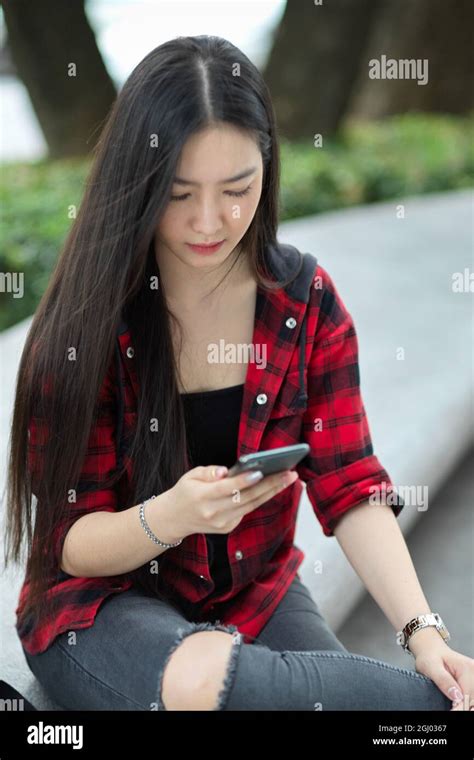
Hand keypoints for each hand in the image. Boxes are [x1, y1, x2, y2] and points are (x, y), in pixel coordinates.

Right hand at [164, 464, 297, 540]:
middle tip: (289, 473)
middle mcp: (214, 513)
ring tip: (288, 478)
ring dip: (272, 491)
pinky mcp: (228, 528)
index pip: (227, 489)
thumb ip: (209, 472)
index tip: (260, 472)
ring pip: (252, 505)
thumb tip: (225, 472)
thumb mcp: (190, 476)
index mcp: (202, 497)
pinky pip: (247, 510)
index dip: (244, 481)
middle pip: (247, 498)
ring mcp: (222, 523)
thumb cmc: (184, 492)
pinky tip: (274, 487)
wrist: (173, 519)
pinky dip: (261, 499)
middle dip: (271, 485)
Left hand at [410, 631, 473, 710]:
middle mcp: (473, 672)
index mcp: (466, 668)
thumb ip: (443, 680)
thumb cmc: (430, 657)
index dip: (459, 708)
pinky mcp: (472, 682)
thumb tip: (457, 697)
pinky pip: (471, 697)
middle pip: (472, 699)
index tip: (451, 711)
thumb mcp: (430, 667)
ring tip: (453, 707)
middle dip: (462, 707)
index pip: (467, 695)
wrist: (431, 651)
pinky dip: (466, 703)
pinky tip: (457, 705)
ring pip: (473, 700)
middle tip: (451, 710)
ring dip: (465, 705)